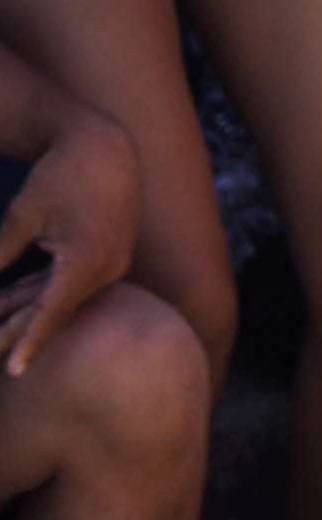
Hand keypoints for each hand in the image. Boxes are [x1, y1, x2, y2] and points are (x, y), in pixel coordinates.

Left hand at [0, 113, 139, 374]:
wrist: (105, 146)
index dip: (29, 343)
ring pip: (64, 298)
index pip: (52, 312)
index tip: (14, 372)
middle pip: (57, 310)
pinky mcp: (109, 256)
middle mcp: (107, 267)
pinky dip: (42, 293)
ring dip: (27, 312)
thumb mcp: (22, 216)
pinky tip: (10, 304)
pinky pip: (73, 283)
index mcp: (86, 260)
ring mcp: (113, 262)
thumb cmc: (60, 176)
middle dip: (19, 331)